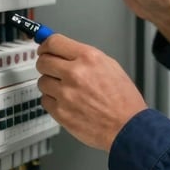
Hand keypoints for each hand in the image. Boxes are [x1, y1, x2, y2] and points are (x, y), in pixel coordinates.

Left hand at [36, 33, 146, 150]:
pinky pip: (45, 100)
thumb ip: (85, 57)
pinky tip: (66, 103)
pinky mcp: (60, 112)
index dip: (45, 45)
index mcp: (88, 58)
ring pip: (42, 82)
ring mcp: (66, 93)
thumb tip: (65, 51)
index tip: (43, 49)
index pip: (54, 42)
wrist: (127, 127)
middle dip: (46, 64)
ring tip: (66, 90)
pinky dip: (53, 101)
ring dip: (50, 84)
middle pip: (43, 61)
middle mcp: (75, 73)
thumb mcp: (110, 66)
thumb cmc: (123, 100)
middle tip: (52, 69)